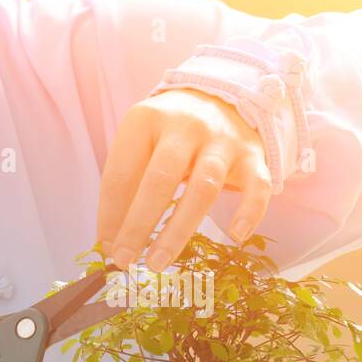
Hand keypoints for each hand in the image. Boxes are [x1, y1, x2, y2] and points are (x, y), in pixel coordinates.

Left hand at [97, 87, 272, 271]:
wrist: (222, 99)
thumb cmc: (171, 134)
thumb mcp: (142, 144)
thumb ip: (126, 185)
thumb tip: (110, 240)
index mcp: (147, 120)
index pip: (121, 173)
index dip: (110, 214)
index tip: (105, 247)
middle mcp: (185, 127)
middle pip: (160, 180)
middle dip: (138, 225)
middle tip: (124, 260)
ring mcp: (222, 141)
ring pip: (203, 188)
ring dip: (178, 231)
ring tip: (158, 262)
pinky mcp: (253, 157)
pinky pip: (257, 186)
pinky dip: (249, 212)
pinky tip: (237, 237)